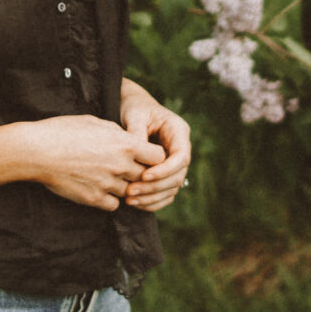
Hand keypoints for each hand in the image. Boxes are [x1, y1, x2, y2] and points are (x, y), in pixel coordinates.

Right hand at [22, 114, 163, 209]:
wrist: (37, 151)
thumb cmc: (63, 131)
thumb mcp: (95, 122)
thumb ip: (117, 132)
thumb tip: (128, 138)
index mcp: (125, 144)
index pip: (159, 156)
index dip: (154, 157)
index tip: (145, 156)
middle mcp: (121, 166)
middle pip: (147, 176)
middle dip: (141, 173)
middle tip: (130, 169)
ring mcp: (108, 184)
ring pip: (130, 192)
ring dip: (125, 187)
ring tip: (110, 178)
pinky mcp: (94, 199)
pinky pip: (113, 205)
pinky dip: (110, 199)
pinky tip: (100, 189)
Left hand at [118, 82, 191, 210]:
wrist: (133, 109)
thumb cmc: (134, 108)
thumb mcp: (135, 114)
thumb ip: (137, 133)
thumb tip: (137, 154)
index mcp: (179, 132)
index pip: (181, 157)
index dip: (165, 170)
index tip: (144, 175)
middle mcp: (180, 149)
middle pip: (178, 176)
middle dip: (155, 186)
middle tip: (131, 191)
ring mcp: (174, 163)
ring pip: (172, 188)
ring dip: (152, 197)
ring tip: (129, 200)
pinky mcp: (164, 174)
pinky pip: (164, 193)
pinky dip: (151, 202)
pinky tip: (134, 204)